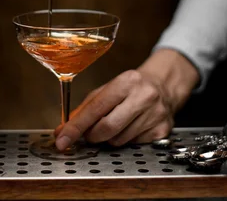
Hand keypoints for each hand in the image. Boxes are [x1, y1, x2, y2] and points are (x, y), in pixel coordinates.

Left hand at [53, 49, 199, 150]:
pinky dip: (125, 140)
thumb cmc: (131, 88)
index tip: (62, 139)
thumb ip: (85, 109)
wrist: (164, 86)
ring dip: (109, 138)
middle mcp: (144, 96)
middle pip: (107, 128)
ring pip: (119, 141)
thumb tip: (63, 129)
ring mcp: (155, 114)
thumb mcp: (107, 89)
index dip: (76, 127)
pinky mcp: (163, 130)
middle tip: (90, 133)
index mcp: (127, 81)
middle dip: (92, 135)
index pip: (95, 109)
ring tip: (115, 124)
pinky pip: (133, 145)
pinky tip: (130, 127)